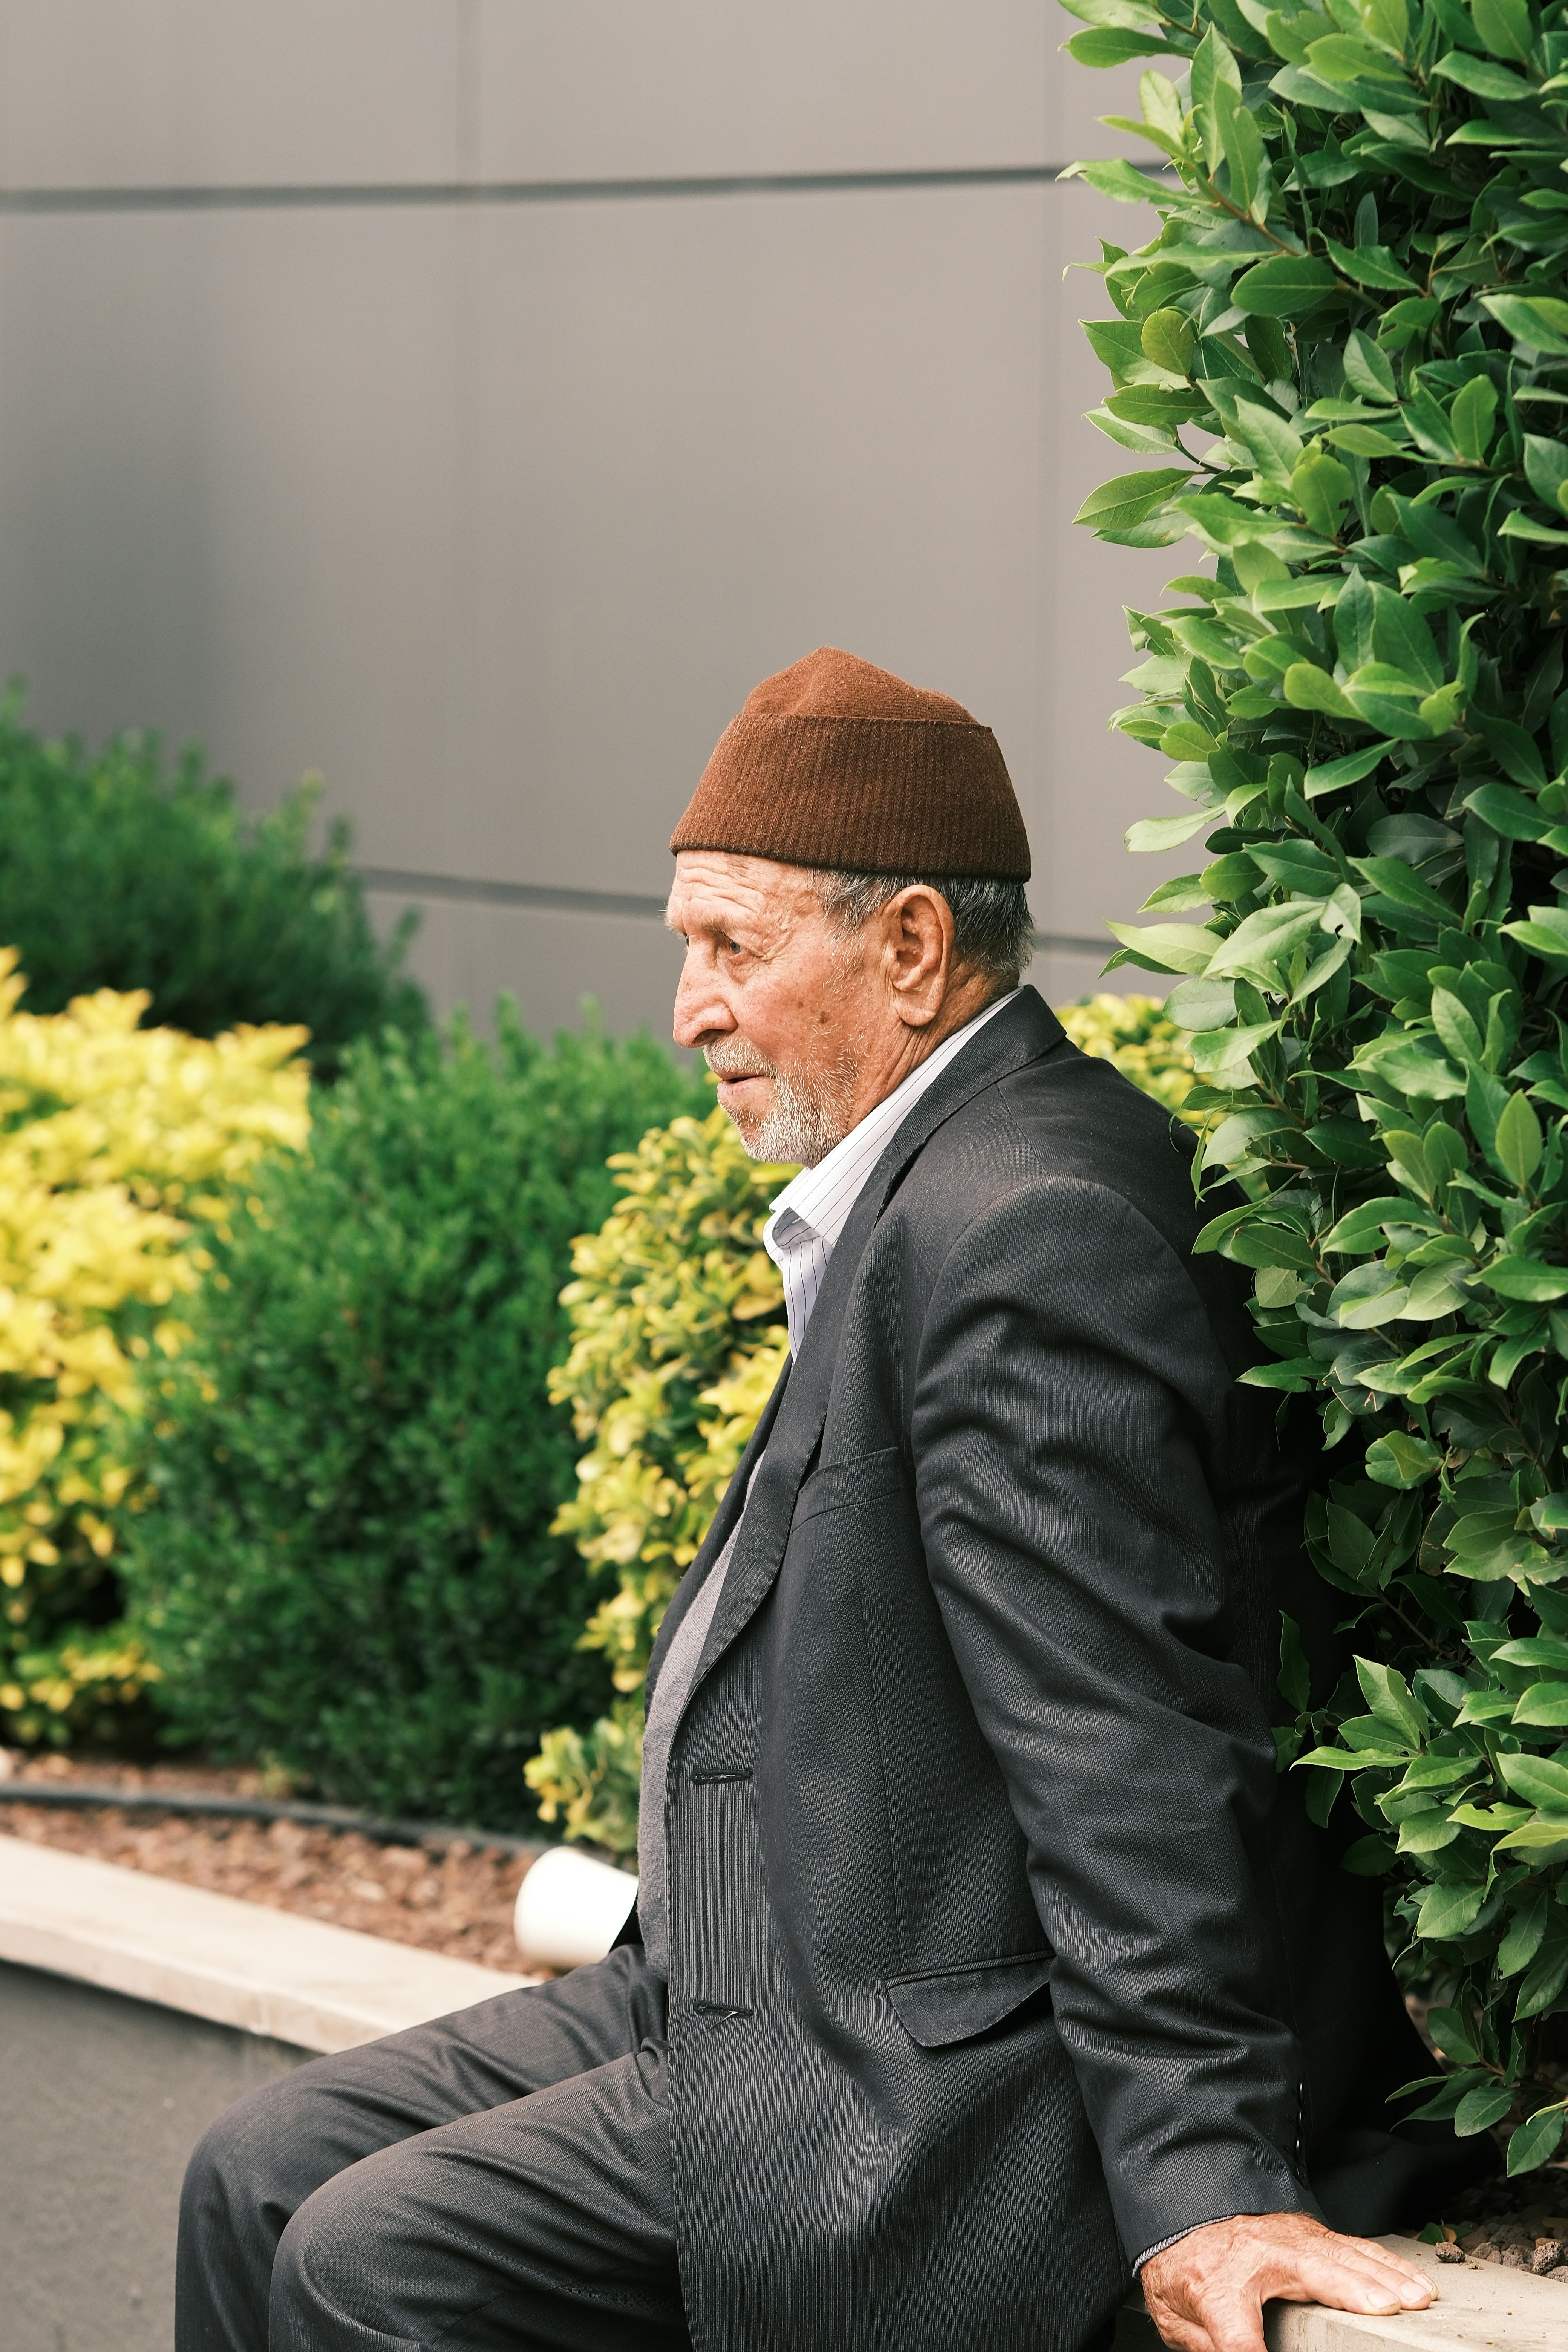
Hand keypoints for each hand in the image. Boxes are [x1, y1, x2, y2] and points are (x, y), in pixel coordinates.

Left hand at [1140, 2210, 1434, 2351]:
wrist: (1183, 2218)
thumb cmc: (1184, 2273)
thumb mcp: (1175, 2318)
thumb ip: (1206, 2346)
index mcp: (1216, 2287)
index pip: (1237, 2334)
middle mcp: (1257, 2255)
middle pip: (1309, 2273)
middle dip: (1349, 2289)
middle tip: (1387, 2307)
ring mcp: (1287, 2238)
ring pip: (1341, 2255)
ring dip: (1383, 2275)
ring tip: (1416, 2297)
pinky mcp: (1309, 2234)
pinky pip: (1353, 2247)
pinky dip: (1386, 2263)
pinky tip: (1410, 2279)